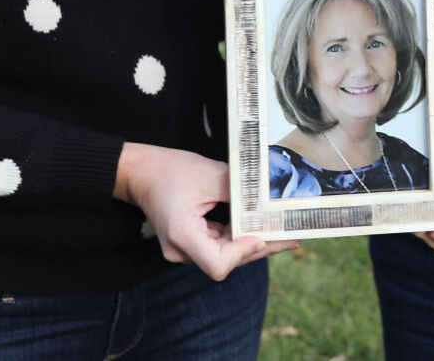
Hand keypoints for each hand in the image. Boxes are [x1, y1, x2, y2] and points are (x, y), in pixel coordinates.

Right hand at [115, 143, 288, 279]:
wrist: (141, 172)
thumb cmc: (170, 170)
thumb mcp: (211, 175)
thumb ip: (241, 193)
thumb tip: (272, 200)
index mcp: (182, 235)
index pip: (218, 264)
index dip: (243, 253)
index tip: (262, 236)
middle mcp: (181, 251)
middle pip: (227, 261)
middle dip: (261, 247)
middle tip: (292, 237)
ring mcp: (184, 252)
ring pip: (226, 255)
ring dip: (252, 241)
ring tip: (283, 231)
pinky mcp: (190, 245)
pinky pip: (220, 246)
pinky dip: (239, 236)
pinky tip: (261, 227)